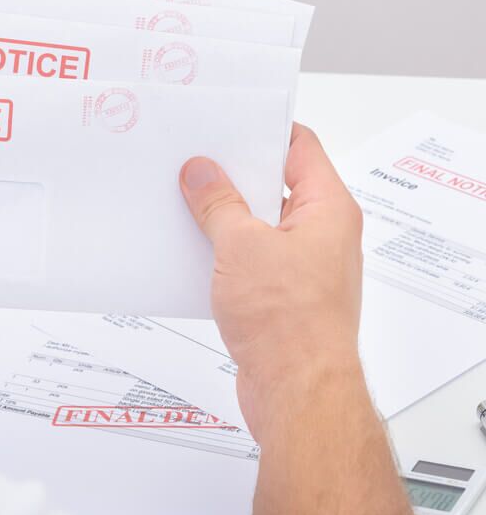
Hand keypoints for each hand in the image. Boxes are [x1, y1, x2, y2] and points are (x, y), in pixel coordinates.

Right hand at [178, 124, 364, 433]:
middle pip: (275, 186)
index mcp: (328, 209)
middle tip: (195, 164)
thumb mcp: (241, 246)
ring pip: (258, 225)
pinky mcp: (282, 296)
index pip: (299, 148)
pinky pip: (249, 260)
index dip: (263, 131)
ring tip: (187, 205)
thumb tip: (202, 173)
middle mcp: (321, 235)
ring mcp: (303, 267)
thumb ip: (218, 203)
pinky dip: (223, 253)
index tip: (226, 124)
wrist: (297, 390)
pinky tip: (193, 251)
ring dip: (224, 218)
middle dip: (233, 176)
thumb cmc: (291, 324)